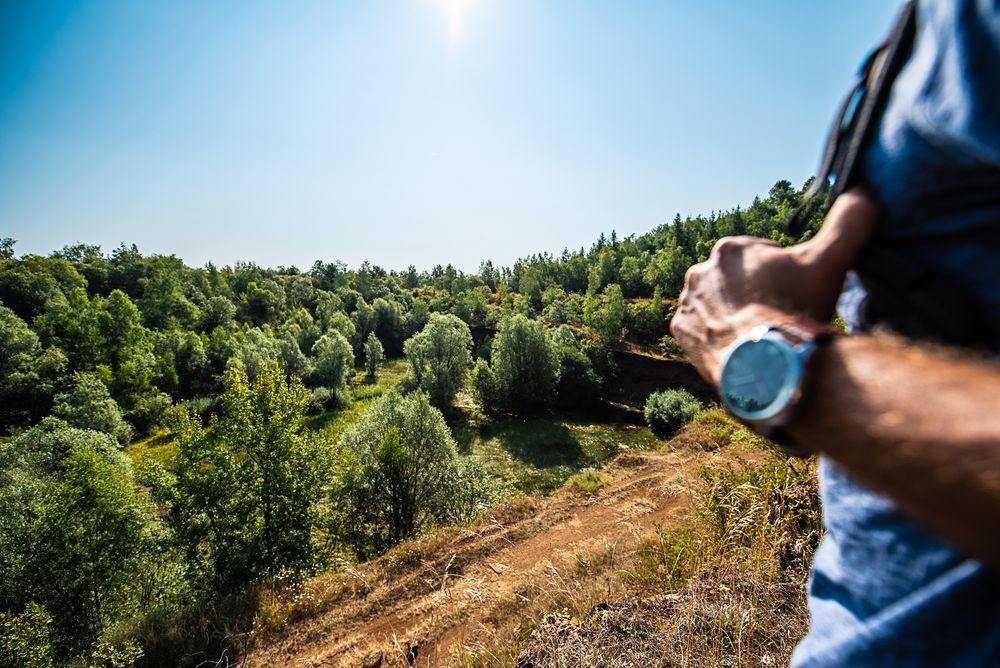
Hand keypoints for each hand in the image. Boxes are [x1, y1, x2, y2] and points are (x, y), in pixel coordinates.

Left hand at [669, 188, 880, 384]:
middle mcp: (700, 271)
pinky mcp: (680, 332)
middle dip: (755, 294)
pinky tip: (738, 345)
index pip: (761, 257)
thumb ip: (849, 223)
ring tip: (759, 334)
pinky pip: (700, 330)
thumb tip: (865, 193)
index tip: (792, 294)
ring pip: (718, 304)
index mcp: (730, 249)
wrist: (765, 364)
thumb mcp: (829, 262)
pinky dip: (717, 336)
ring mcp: (687, 303)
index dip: (783, 275)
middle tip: (777, 315)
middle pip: (737, 281)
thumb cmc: (795, 309)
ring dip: (734, 314)